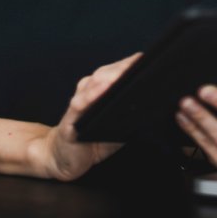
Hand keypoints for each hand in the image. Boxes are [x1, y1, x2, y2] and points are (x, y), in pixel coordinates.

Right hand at [37, 52, 141, 181]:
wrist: (64, 158)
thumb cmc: (92, 141)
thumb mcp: (116, 128)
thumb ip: (129, 117)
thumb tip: (151, 109)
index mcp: (99, 90)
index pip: (116, 72)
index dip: (130, 65)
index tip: (147, 59)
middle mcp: (87, 91)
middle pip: (106, 73)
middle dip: (123, 67)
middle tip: (141, 63)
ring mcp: (78, 103)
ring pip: (94, 84)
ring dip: (109, 77)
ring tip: (125, 73)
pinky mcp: (69, 119)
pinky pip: (80, 104)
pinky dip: (91, 95)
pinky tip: (102, 91)